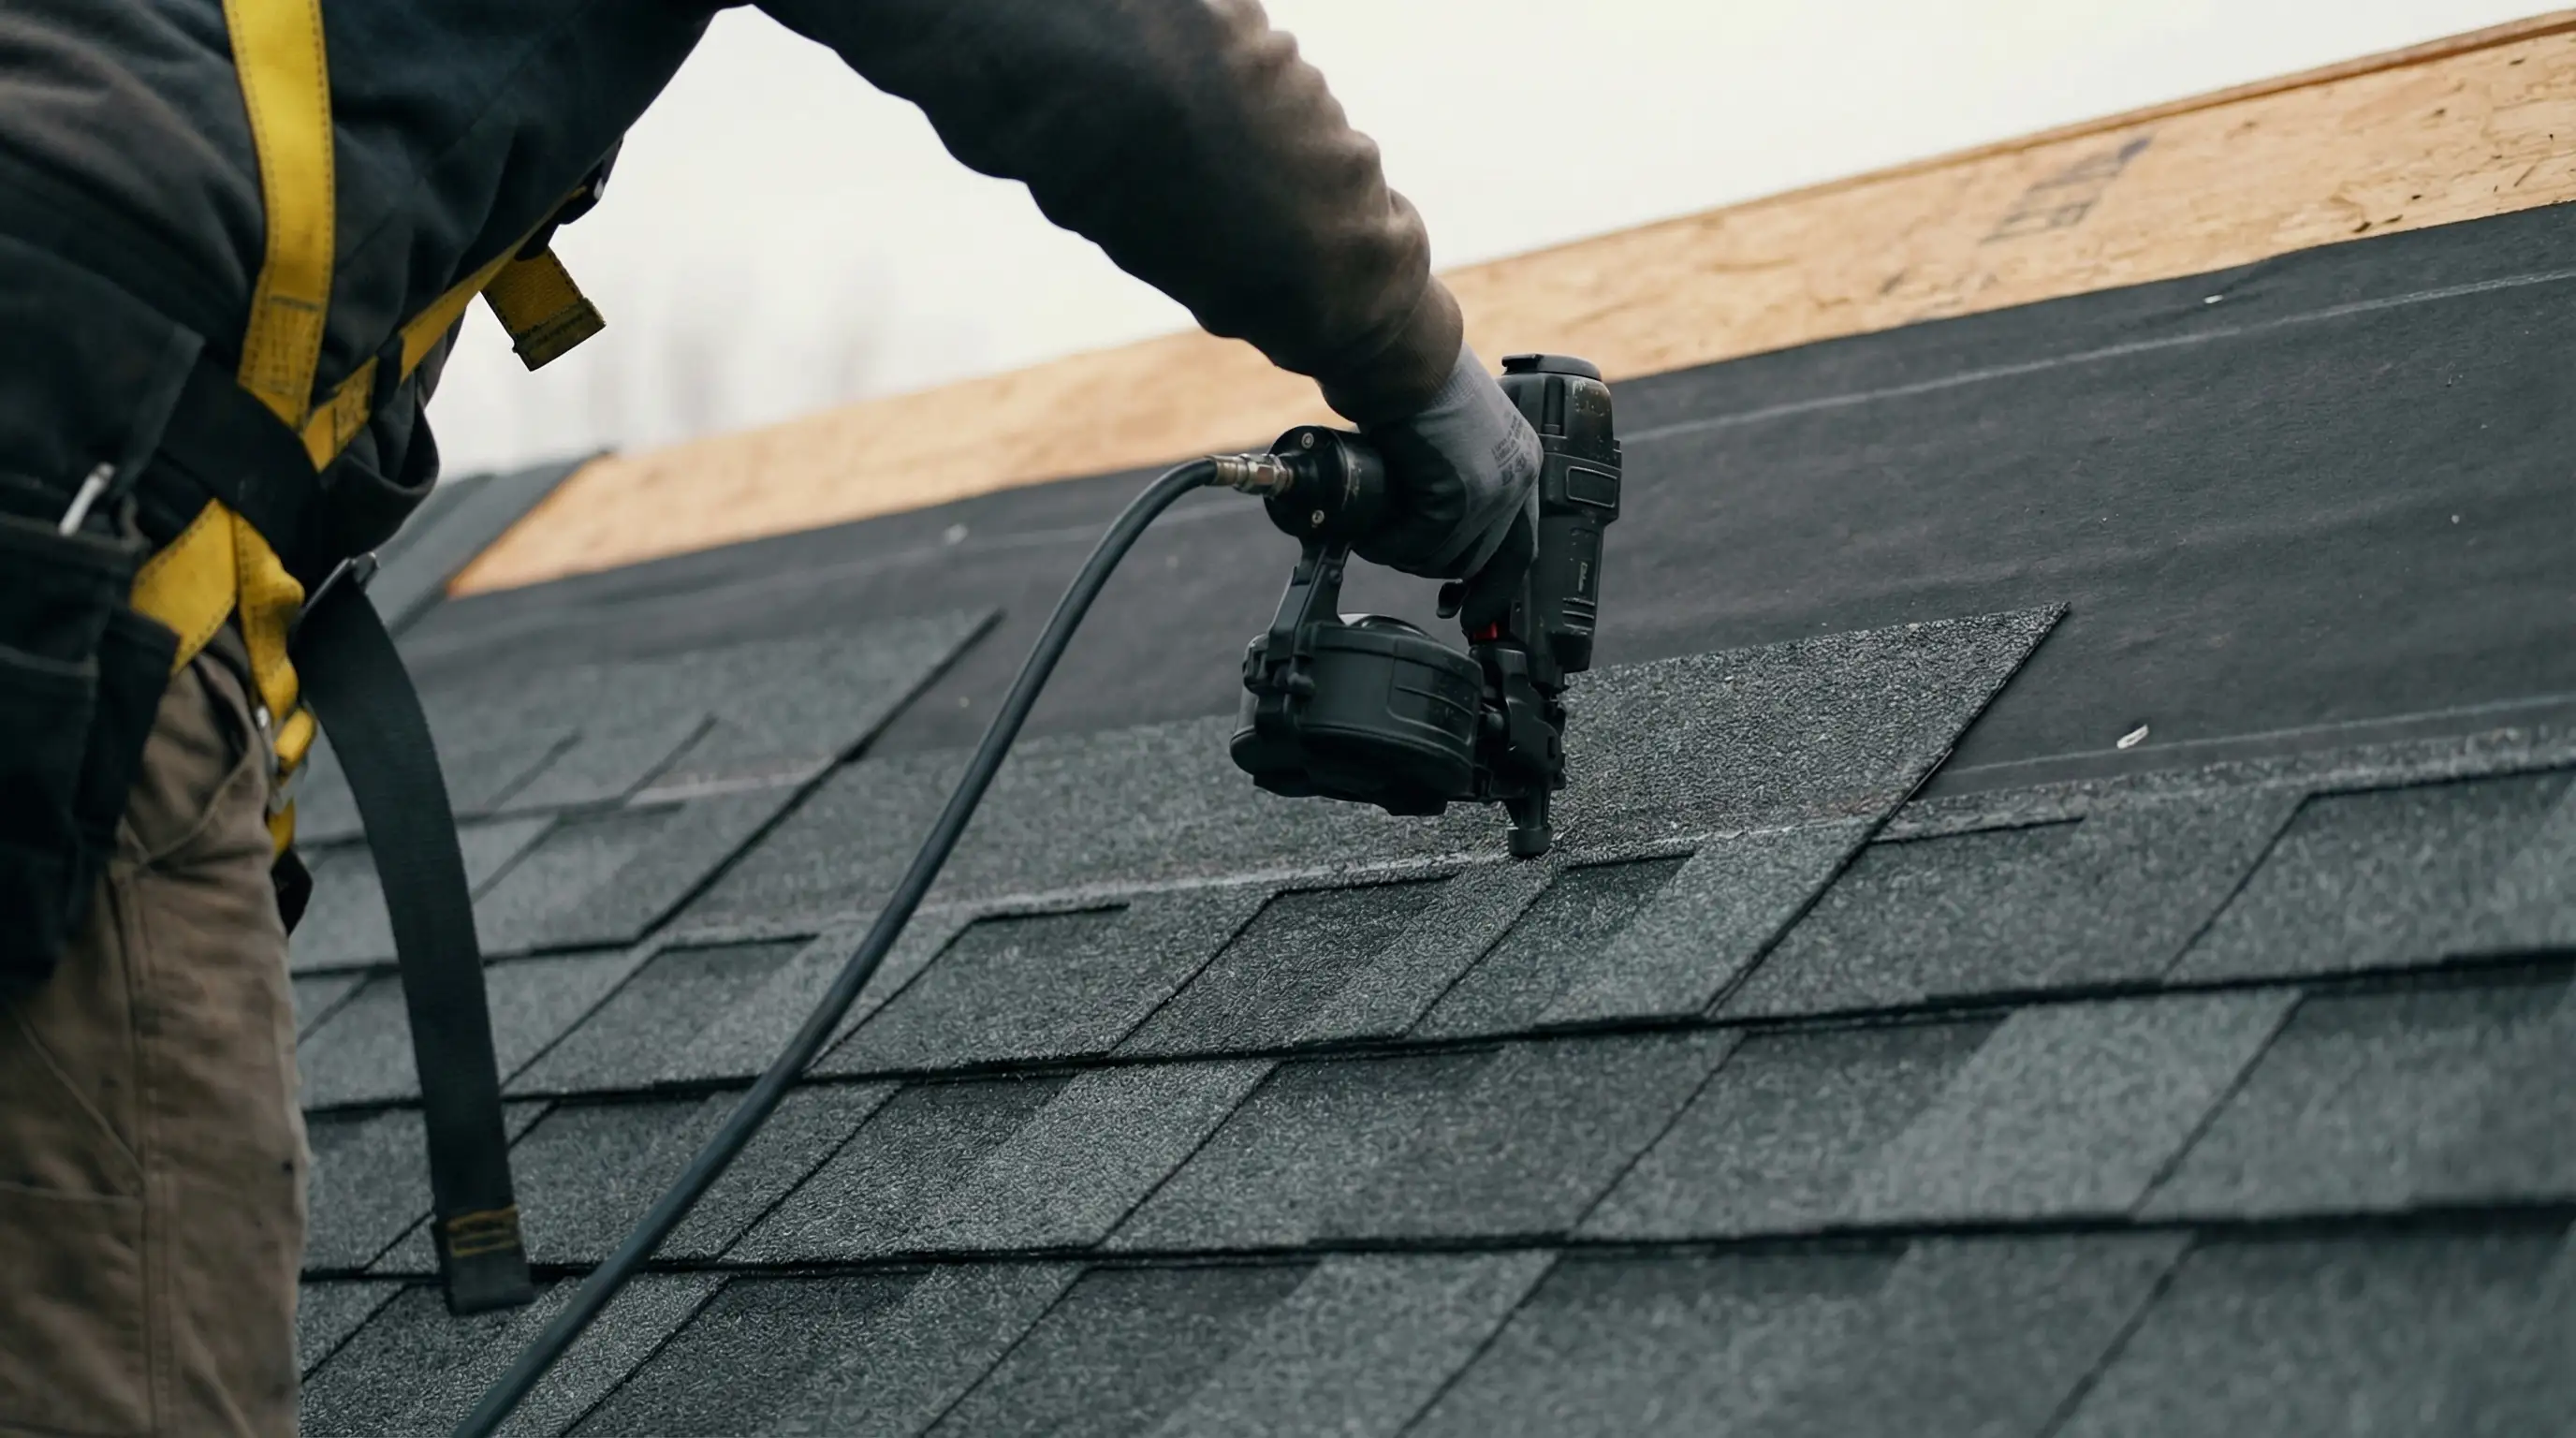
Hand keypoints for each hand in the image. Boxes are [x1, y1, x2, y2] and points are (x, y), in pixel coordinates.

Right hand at [1351, 345, 1540, 580]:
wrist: (1401, 351)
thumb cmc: (1415, 372)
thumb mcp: (1453, 425)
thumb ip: (1454, 463)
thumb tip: (1425, 499)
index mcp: (1522, 460)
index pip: (1521, 543)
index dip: (1495, 584)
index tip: (1472, 610)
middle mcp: (1516, 479)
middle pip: (1481, 558)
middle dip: (1436, 567)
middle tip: (1398, 554)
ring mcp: (1490, 492)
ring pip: (1447, 559)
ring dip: (1407, 554)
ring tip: (1376, 531)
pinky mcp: (1456, 498)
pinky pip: (1417, 545)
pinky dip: (1388, 545)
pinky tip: (1368, 531)